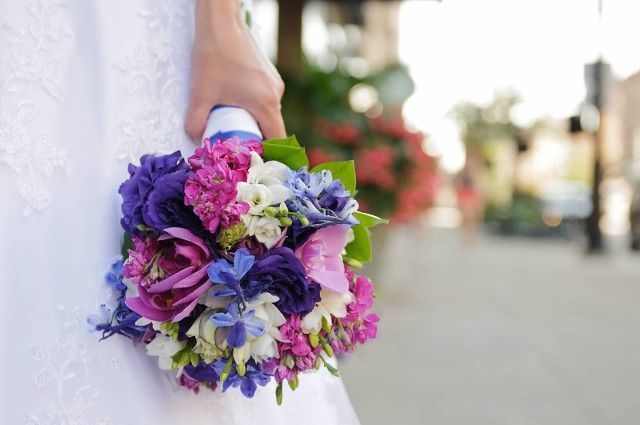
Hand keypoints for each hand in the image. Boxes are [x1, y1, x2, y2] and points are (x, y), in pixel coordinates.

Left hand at [185, 0, 285, 140]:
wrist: (220, 22)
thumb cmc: (212, 56)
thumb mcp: (200, 93)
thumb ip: (196, 121)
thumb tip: (196, 139)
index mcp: (265, 103)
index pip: (277, 139)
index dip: (269, 154)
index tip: (255, 161)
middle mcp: (275, 94)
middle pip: (271, 126)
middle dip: (256, 137)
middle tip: (236, 144)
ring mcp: (274, 82)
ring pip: (267, 111)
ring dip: (253, 120)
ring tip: (232, 122)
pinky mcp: (268, 73)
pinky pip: (264, 97)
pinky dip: (253, 105)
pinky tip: (234, 100)